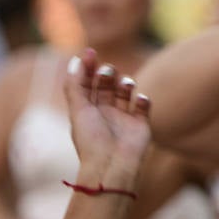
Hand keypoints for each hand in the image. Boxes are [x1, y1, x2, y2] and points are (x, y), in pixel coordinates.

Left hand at [64, 49, 151, 179]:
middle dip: (106, 74)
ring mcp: (123, 118)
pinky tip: (138, 99)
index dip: (88, 67)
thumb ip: (75, 85)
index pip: (87, 83)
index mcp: (86, 110)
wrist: (112, 166)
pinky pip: (143, 105)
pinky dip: (142, 98)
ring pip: (125, 91)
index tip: (90, 52)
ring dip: (125, 82)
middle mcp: (104, 112)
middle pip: (106, 84)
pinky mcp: (140, 125)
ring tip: (124, 85)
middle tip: (106, 72)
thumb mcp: (78, 110)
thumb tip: (76, 60)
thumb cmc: (91, 139)